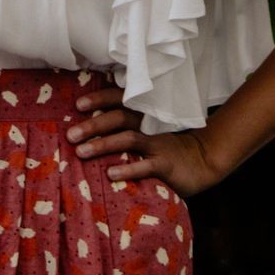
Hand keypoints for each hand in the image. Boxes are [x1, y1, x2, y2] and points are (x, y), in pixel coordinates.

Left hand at [65, 82, 221, 197]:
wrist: (203, 160)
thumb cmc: (166, 147)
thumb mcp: (148, 132)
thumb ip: (126, 128)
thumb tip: (91, 129)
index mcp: (143, 115)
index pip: (119, 100)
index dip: (99, 100)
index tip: (78, 106)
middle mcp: (148, 125)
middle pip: (118, 118)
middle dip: (93, 125)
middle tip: (71, 135)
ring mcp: (157, 144)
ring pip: (127, 139)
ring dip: (103, 144)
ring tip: (81, 152)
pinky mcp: (166, 164)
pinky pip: (145, 165)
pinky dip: (127, 168)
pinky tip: (110, 174)